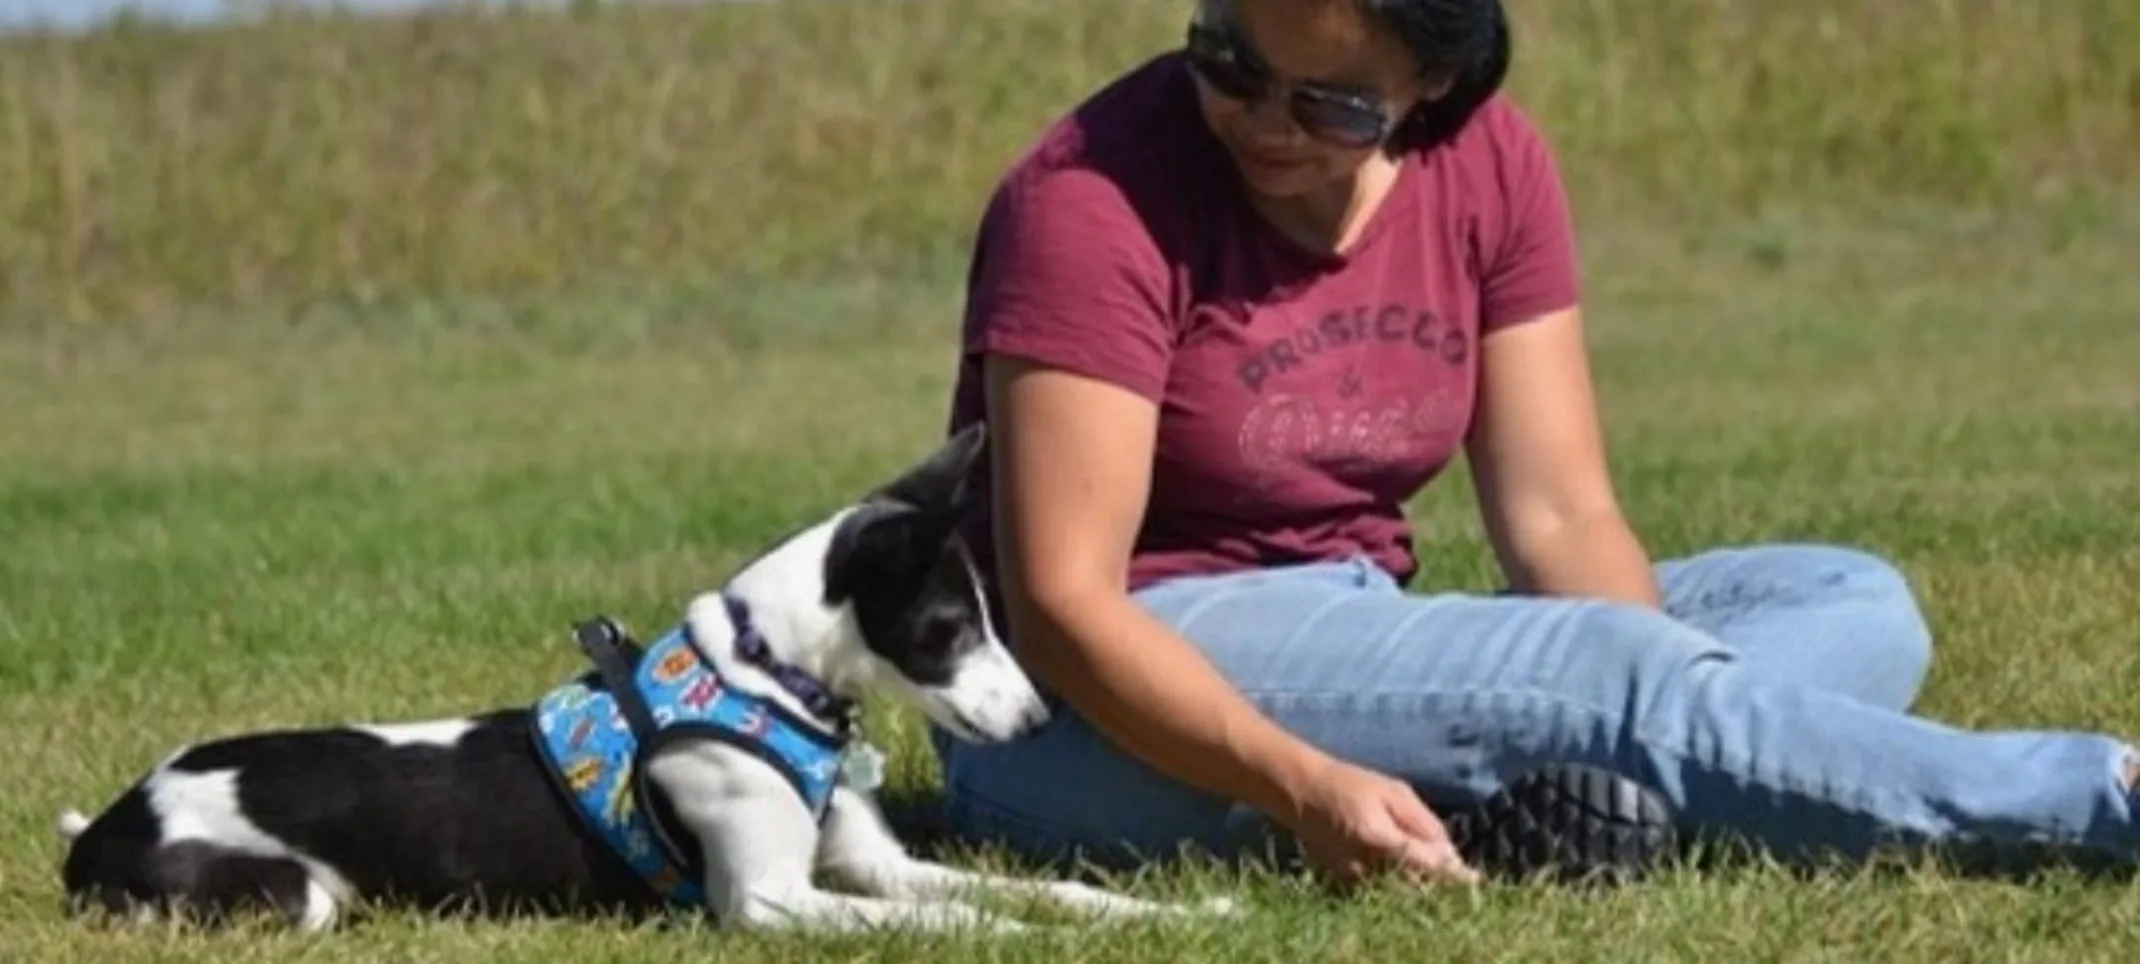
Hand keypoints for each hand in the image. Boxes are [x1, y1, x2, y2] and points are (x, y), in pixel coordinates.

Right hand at [1279, 755, 1480, 889]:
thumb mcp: (1394, 791)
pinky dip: (1398, 881)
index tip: (1475, 880)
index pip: (1428, 868)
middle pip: (1417, 888)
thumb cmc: (1350, 783)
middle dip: (1439, 883)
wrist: (1301, 791)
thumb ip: (1424, 823)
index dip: (1454, 877)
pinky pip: (1380, 889)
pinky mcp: (1344, 882)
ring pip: (1399, 893)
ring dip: (1419, 883)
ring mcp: (1352, 878)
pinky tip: (1401, 862)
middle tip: (1454, 869)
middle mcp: (1365, 866)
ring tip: (1428, 862)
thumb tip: (1450, 853)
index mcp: (1380, 839)